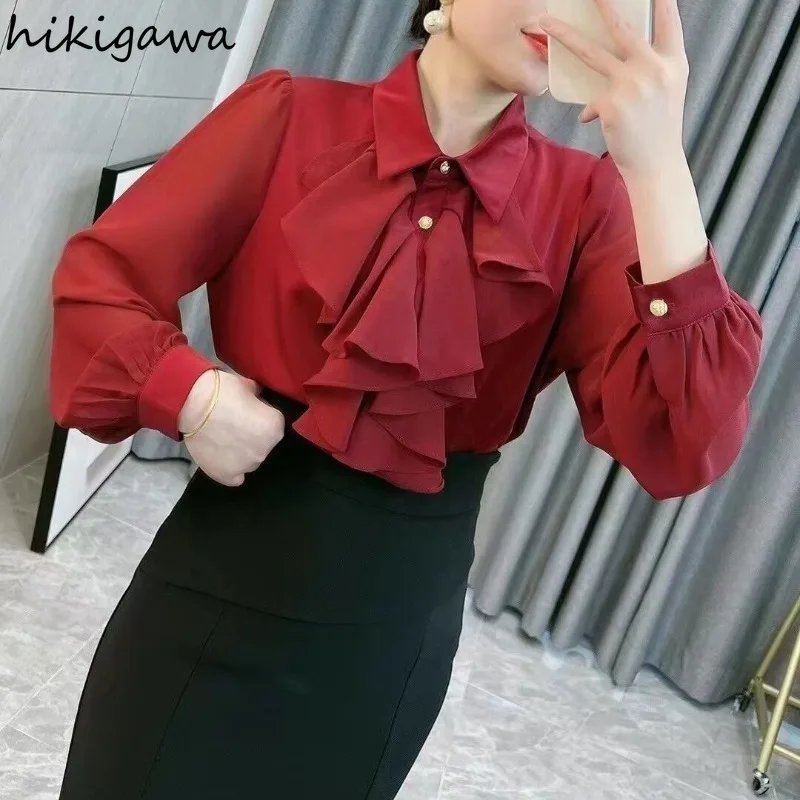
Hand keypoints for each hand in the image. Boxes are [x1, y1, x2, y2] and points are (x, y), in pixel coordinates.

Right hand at [178, 370, 284, 486]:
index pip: (273, 425)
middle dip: (252, 436)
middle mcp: (266, 450)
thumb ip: (258, 397)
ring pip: (250, 461)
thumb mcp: (248, 386)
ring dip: (241, 453)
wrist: (192, 404)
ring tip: (224, 440)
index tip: (247, 412)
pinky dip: (231, 470)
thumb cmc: (222, 391)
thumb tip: (257, 397)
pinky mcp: (226, 474)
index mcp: (275, 428)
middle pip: (263, 445)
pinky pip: (235, 478)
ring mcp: (247, 465)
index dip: (259, 417)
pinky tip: (223, 459)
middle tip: (234, 425)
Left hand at [539, 0, 689, 173]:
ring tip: (547, 22)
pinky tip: (594, 119)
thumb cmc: (659, 128)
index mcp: (673, 61)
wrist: (656, 164)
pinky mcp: (612, 104)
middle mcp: (655, 68)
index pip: (668, 19)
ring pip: (591, 53)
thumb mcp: (667, 90)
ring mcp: (633, 85)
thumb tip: (620, 55)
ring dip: (566, 35)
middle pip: (622, 27)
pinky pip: (590, 101)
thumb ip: (651, 68)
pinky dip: (590, 110)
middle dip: (603, 4)